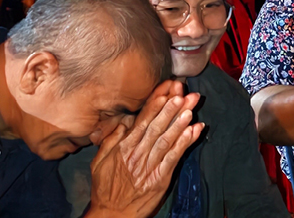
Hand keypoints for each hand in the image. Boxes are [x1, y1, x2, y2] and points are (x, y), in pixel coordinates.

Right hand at [86, 80, 204, 217]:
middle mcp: (137, 153)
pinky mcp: (159, 178)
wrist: (111, 214)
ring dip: (180, 121)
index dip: (156, 102)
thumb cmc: (105, 187)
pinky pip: (174, 157)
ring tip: (190, 106)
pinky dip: (184, 143)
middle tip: (183, 91)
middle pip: (157, 125)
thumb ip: (111, 140)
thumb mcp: (99, 161)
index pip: (142, 119)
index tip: (167, 88)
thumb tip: (123, 122)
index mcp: (123, 146)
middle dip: (171, 106)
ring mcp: (149, 166)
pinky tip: (194, 131)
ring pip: (166, 139)